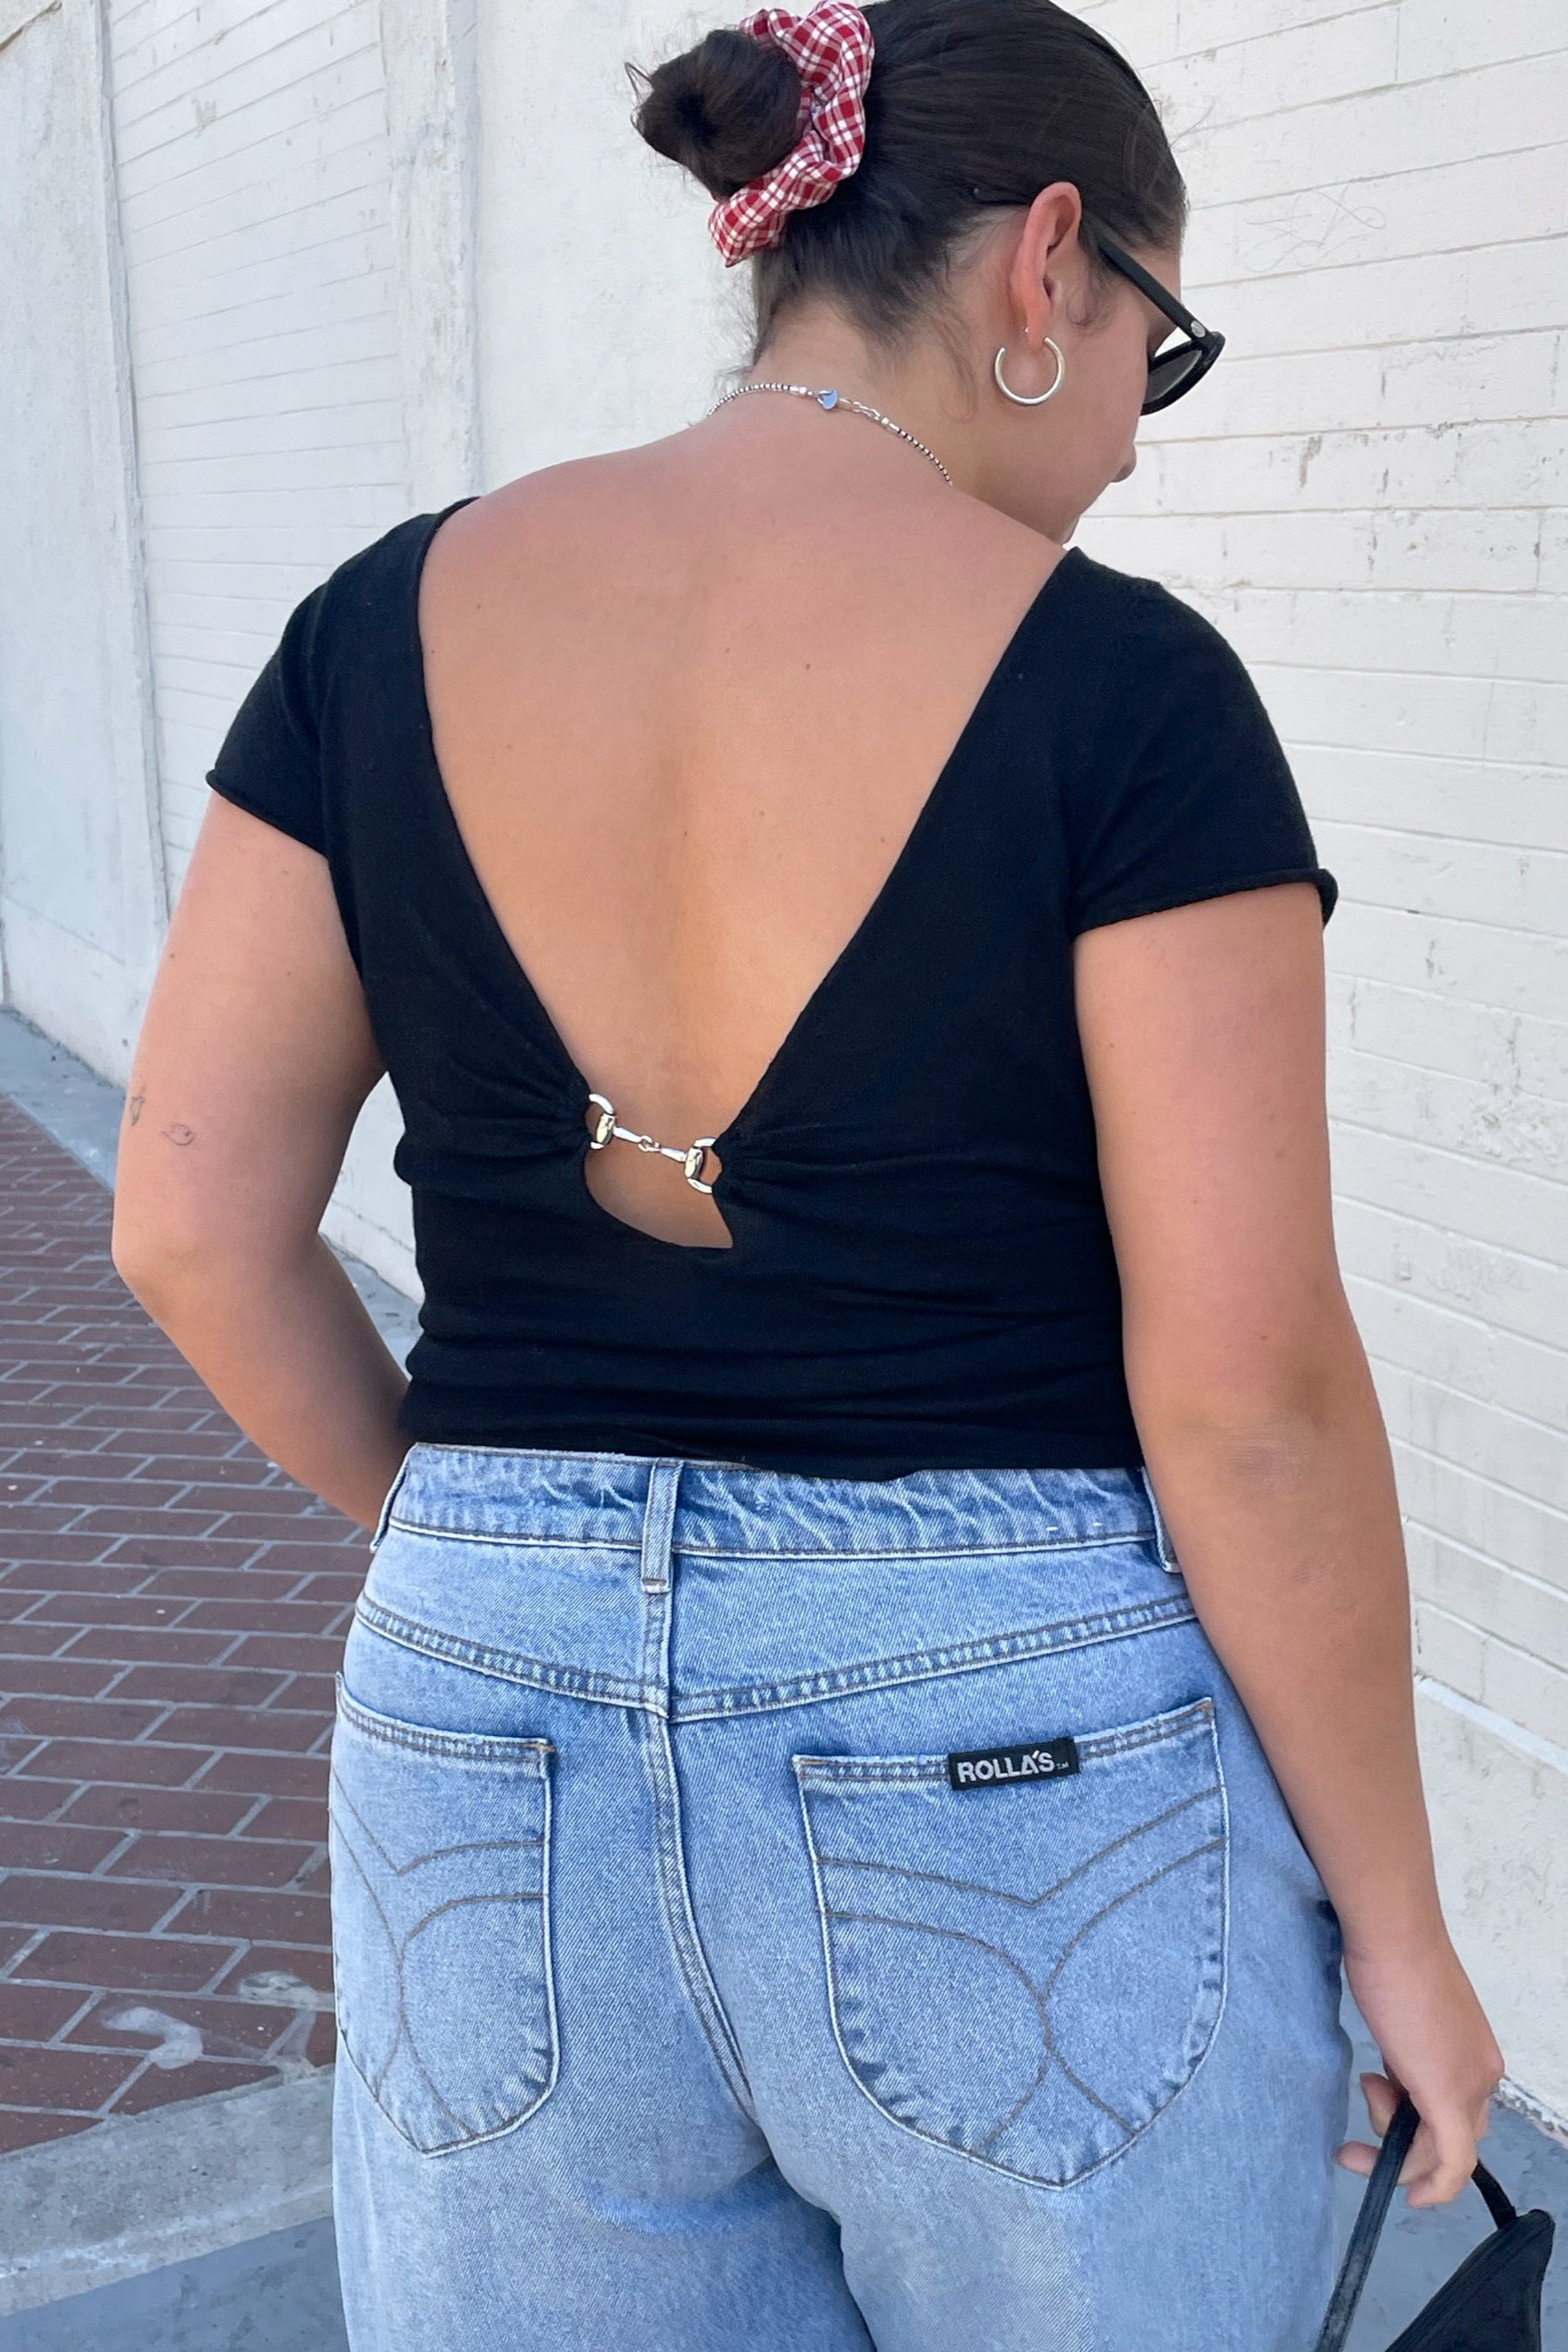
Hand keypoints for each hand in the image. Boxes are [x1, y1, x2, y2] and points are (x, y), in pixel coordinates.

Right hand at [1337, 1934, 1504, 2206]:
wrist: (1392, 1936)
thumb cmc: (1389, 1958)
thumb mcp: (1401, 2017)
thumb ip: (1406, 2054)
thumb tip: (1390, 2080)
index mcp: (1475, 2053)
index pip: (1456, 2110)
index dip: (1417, 2120)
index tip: (1378, 2109)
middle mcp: (1483, 2074)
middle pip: (1452, 2135)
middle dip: (1404, 2136)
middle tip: (1364, 2103)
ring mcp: (1469, 2087)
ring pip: (1442, 2149)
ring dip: (1396, 2141)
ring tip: (1366, 2089)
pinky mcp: (1447, 2097)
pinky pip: (1452, 2163)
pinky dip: (1435, 2186)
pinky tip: (1412, 2196)